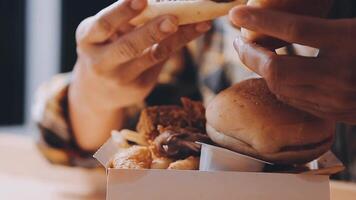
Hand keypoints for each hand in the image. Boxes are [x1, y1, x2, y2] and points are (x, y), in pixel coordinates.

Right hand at [72, 0, 211, 109]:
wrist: (96, 92)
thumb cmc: (103, 50)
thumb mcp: (102, 34)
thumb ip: (124, 20)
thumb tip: (159, 1)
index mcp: (88, 40)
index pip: (104, 25)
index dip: (122, 11)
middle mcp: (101, 63)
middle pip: (128, 46)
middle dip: (151, 32)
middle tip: (173, 19)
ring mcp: (121, 79)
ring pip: (152, 57)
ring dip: (177, 38)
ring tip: (198, 23)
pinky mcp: (138, 88)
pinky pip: (162, 63)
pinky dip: (179, 44)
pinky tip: (196, 30)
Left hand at [230, 6, 355, 123]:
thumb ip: (320, 22)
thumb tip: (288, 21)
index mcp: (351, 42)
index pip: (295, 30)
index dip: (261, 20)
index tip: (235, 14)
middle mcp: (341, 75)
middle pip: (277, 68)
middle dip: (249, 53)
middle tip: (237, 39)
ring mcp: (337, 99)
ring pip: (280, 87)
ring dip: (258, 69)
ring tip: (249, 52)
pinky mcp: (334, 113)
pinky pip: (293, 100)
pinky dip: (276, 84)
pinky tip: (271, 72)